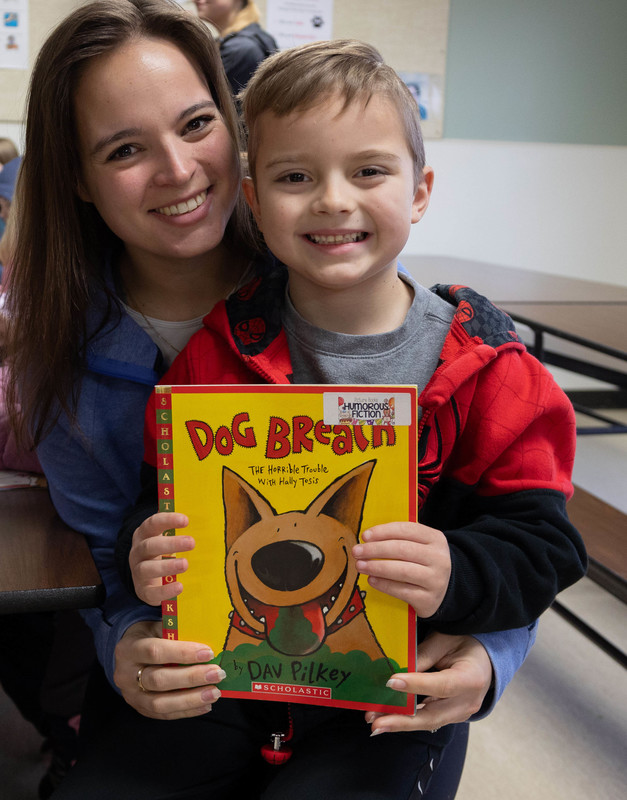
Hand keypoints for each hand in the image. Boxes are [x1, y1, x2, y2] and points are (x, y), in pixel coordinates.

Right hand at [113, 620, 225, 719]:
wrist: (129, 654)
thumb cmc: (149, 636)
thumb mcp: (157, 626)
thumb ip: (175, 630)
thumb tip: (207, 634)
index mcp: (129, 648)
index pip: (155, 651)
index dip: (182, 653)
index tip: (208, 652)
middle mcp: (126, 674)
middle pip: (159, 680)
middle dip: (191, 678)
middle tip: (217, 673)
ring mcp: (131, 695)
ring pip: (160, 703)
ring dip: (191, 699)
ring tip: (214, 692)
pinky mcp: (140, 709)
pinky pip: (164, 715)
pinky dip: (187, 711)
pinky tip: (205, 704)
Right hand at [129, 512, 192, 604]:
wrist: (149, 580)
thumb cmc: (163, 553)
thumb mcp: (167, 538)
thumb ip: (178, 528)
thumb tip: (200, 515)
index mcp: (144, 535)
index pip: (152, 524)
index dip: (167, 520)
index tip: (186, 520)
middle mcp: (138, 552)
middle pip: (149, 545)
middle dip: (171, 544)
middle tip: (192, 542)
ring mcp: (138, 572)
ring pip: (146, 569)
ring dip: (167, 566)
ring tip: (185, 564)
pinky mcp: (143, 590)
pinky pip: (151, 592)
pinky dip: (165, 590)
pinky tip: (179, 586)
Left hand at [352, 522, 450, 617]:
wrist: (447, 588)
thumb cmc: (424, 562)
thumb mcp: (421, 545)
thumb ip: (400, 538)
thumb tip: (369, 539)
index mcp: (436, 539)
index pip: (408, 530)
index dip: (384, 531)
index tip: (365, 536)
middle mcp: (439, 558)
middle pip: (403, 549)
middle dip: (375, 549)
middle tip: (357, 551)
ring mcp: (436, 580)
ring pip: (402, 571)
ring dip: (377, 567)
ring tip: (360, 565)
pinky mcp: (429, 599)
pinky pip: (402, 591)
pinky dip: (384, 584)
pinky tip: (372, 580)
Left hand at [365, 632, 492, 733]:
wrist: (485, 657)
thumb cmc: (465, 642)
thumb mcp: (444, 641)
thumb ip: (422, 656)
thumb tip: (396, 671)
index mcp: (471, 679)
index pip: (440, 685)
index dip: (415, 685)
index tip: (390, 683)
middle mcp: (468, 702)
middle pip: (433, 716)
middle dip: (401, 720)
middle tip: (375, 721)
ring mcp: (461, 713)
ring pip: (428, 722)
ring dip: (400, 723)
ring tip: (375, 721)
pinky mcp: (452, 716)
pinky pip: (428, 719)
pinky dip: (408, 719)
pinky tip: (388, 718)